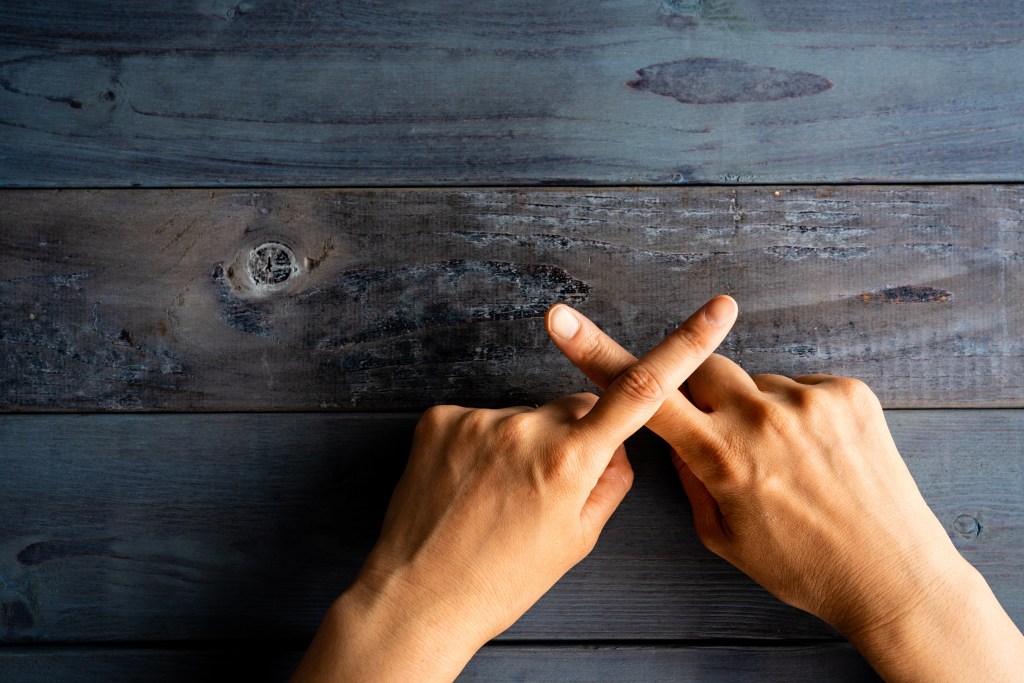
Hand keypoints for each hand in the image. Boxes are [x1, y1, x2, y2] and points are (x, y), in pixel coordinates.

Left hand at [290, 295, 737, 682]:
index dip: (685, 345)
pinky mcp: (441, 418)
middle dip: (575, 435)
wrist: (417, 597)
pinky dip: (482, 444)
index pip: (641, 391)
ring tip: (496, 494)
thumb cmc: (502, 580)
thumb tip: (620, 445)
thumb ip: (611, 482)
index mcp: (570, 463)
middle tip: (545, 487)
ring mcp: (479, 420)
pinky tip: (467, 483)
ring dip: (523, 442)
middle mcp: (526, 430)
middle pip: (575, 407)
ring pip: (526, 416)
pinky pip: (482, 418)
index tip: (717, 310)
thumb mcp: (576, 540)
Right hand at [546, 302, 1023, 681]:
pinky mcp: (848, 392)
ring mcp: (809, 400)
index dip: (597, 354)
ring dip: (756, 411)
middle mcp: (762, 419)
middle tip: (717, 430)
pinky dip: (797, 412)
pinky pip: (800, 386)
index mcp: (722, 458)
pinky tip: (818, 453)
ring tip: (789, 461)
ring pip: (755, 383)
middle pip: (701, 368)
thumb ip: (690, 478)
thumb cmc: (802, 567)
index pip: (644, 396)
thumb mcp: (723, 536)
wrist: (893, 575)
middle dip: (697, 390)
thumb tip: (678, 437)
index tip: (562, 322)